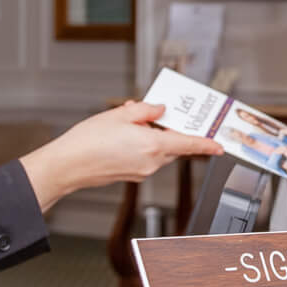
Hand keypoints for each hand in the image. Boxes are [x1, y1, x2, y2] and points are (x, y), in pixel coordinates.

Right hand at [23, 102, 220, 207]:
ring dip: (152, 136)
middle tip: (156, 113)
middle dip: (168, 129)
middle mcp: (151, 163)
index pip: (188, 144)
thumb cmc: (88, 142)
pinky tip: (124, 134)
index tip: (219, 146)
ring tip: (131, 120)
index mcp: (152, 146)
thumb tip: (159, 110)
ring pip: (158, 151)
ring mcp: (141, 172)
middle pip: (172, 145)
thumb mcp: (120, 115)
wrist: (67, 166)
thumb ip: (145, 111)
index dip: (206, 144)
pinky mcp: (131, 175)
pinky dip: (142, 145)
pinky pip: (145, 157)